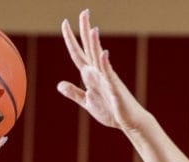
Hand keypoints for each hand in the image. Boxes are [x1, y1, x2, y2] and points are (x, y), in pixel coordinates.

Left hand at [57, 9, 145, 130]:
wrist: (129, 122)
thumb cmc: (111, 111)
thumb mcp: (87, 102)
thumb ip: (74, 93)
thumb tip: (60, 85)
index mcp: (90, 76)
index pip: (78, 54)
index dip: (70, 39)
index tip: (65, 22)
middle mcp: (99, 73)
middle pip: (89, 49)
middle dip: (85, 31)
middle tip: (84, 12)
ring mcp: (107, 79)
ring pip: (99, 58)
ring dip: (95, 44)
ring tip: (91, 29)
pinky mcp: (114, 89)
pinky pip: (109, 75)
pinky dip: (105, 64)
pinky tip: (103, 53)